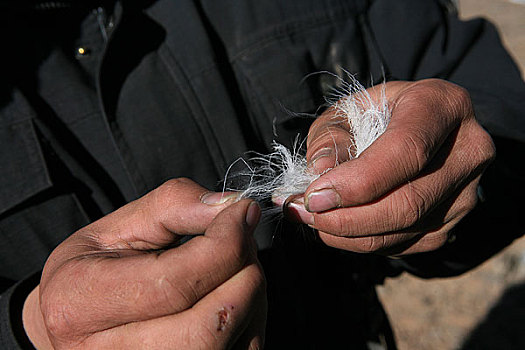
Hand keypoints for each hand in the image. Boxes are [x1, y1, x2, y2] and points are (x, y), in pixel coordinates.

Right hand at [22, 178, 265, 348]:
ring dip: (252, 296)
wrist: (74, 324)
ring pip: (235, 344)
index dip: (225, 244)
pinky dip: (251, 321)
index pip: (176, 283)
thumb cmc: (94, 273)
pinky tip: (231, 299)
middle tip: (241, 241)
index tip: (242, 213)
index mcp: (82, 304)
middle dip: (244, 270)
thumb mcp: (116, 228)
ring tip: (234, 268)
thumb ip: (173, 206)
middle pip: (211, 322)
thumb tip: (231, 206)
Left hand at [285, 79, 494, 255]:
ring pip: (405, 229)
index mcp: (442, 105)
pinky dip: (363, 242)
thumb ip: (329, 138)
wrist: (414, 130)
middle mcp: (467, 150)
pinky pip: (405, 245)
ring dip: (348, 234)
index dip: (358, 182)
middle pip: (408, 202)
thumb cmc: (376, 115)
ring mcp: (466, 191)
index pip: (406, 151)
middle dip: (347, 217)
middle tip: (304, 213)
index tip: (314, 195)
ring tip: (311, 219)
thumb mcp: (347, 111)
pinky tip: (337, 228)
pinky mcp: (454, 221)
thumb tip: (317, 175)